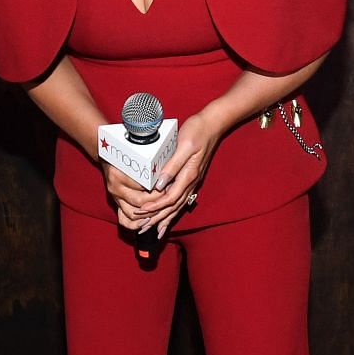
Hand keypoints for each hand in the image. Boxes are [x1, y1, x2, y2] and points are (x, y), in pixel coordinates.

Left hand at [123, 110, 219, 237]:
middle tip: (141, 227)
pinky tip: (166, 218)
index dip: (155, 207)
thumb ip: (172, 166)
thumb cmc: (196, 131)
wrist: (212, 125)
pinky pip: (179, 200)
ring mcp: (191, 182)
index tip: (141, 212)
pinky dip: (171, 211)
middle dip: (156, 218)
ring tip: (151, 229)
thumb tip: (160, 184)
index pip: (170, 198)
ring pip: (176, 207)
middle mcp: (191, 182)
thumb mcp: (184, 146)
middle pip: (172, 207)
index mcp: (189, 175)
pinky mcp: (190, 179)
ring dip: (163, 219)